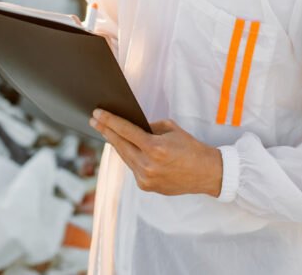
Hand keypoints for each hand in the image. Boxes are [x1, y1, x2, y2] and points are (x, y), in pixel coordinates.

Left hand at [89, 109, 222, 196]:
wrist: (207, 173)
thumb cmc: (191, 148)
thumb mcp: (171, 129)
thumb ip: (149, 128)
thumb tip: (130, 126)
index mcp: (155, 148)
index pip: (125, 131)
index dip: (109, 121)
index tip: (97, 114)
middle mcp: (148, 165)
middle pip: (119, 145)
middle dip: (106, 131)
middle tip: (94, 120)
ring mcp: (145, 178)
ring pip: (124, 157)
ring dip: (116, 144)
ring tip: (106, 131)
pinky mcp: (146, 186)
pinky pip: (132, 167)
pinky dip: (130, 156)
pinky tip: (125, 148)